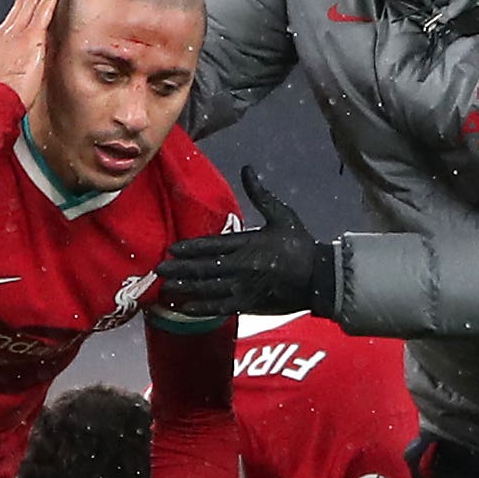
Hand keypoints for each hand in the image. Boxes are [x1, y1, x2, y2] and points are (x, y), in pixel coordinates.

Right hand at [0, 0, 60, 101]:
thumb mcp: (1, 72)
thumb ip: (12, 60)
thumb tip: (21, 58)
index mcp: (0, 40)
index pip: (15, 12)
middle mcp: (7, 31)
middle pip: (22, 1)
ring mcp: (19, 32)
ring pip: (32, 1)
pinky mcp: (31, 37)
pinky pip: (43, 10)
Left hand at [157, 165, 329, 320]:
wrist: (319, 279)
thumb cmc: (300, 245)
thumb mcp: (282, 215)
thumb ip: (260, 195)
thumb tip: (247, 169)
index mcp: (250, 243)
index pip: (213, 245)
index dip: (191, 248)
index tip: (172, 248)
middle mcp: (242, 266)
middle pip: (205, 268)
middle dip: (181, 268)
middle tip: (159, 269)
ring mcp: (244, 288)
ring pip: (208, 288)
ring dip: (186, 287)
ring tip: (167, 286)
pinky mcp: (249, 304)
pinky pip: (220, 307)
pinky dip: (202, 308)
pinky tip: (185, 307)